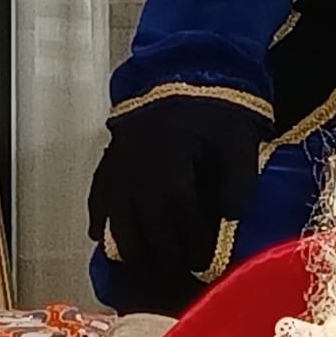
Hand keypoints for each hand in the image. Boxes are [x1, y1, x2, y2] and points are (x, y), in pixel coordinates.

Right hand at [87, 95, 264, 313]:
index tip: (204, 263)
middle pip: (145, 221)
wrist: (184, 68)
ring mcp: (119, 160)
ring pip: (116, 214)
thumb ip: (236, 185)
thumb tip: (225, 222)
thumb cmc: (216, 109)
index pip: (179, 214)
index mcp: (171, 160)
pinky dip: (99, 217)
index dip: (192, 243)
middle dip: (163, 250)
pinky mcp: (110, 156)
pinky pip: (97, 193)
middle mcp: (138, 165)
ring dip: (131, 243)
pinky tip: (100, 238)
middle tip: (179, 268)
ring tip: (147, 261)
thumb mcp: (238, 143)